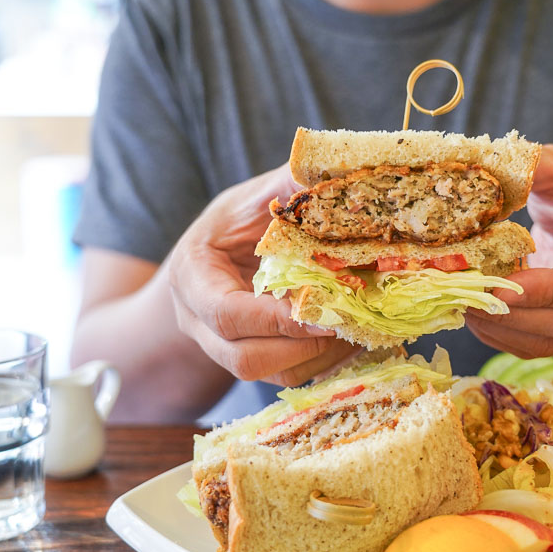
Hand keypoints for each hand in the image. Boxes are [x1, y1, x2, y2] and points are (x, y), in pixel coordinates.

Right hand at [168, 164, 360, 385]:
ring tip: (360, 330)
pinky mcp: (253, 360)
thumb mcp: (251, 198)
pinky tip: (355, 338)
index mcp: (192, 278)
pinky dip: (324, 362)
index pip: (225, 313)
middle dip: (300, 345)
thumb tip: (334, 175)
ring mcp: (222, 348)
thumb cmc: (233, 224)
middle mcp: (199, 322)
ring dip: (318, 357)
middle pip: (242, 357)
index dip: (275, 319)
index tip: (324, 311)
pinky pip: (286, 377)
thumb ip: (286, 190)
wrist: (214, 256)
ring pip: (267, 375)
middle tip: (350, 321)